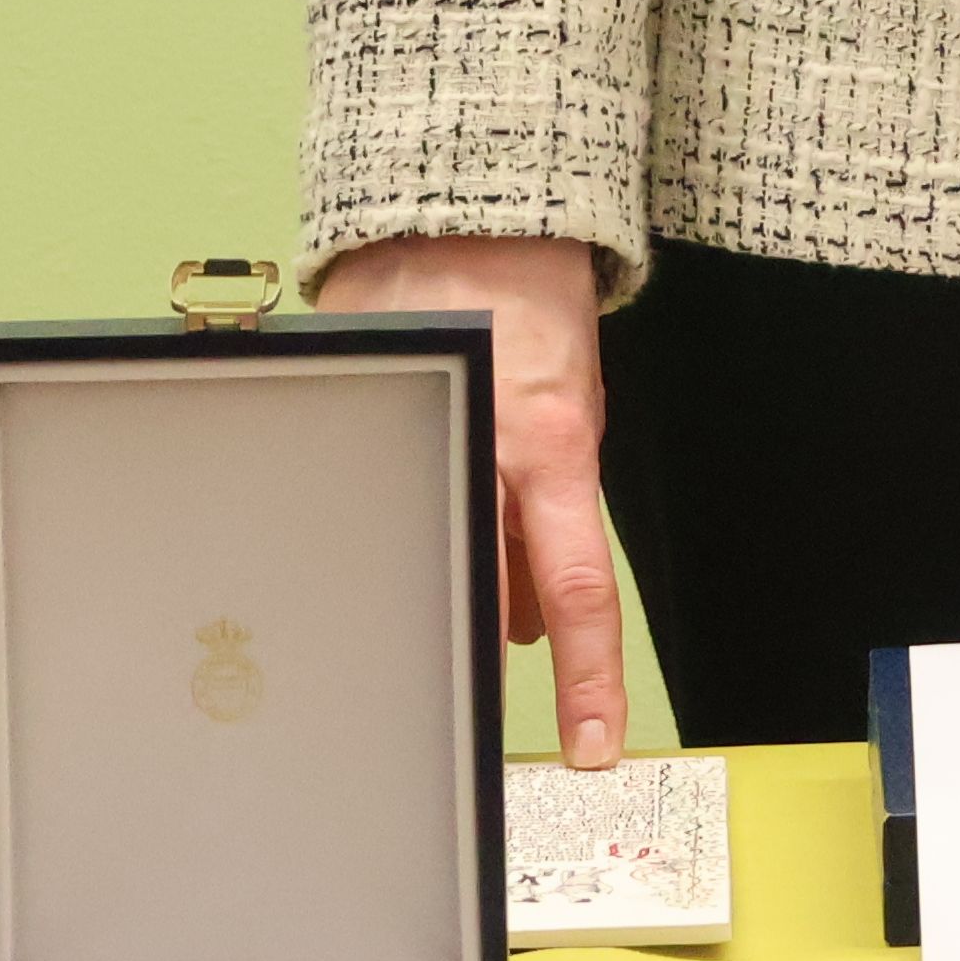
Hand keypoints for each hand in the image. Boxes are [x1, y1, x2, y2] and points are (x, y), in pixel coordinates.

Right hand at [310, 235, 624, 769]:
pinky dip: (396, 505)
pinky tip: (398, 473)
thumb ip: (555, 503)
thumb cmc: (532, 305)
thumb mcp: (574, 409)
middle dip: (498, 609)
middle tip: (495, 598)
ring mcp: (421, 435)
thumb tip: (525, 608)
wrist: (465, 214)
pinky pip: (379, 505)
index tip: (593, 746)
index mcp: (554, 447)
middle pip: (491, 589)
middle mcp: (488, 449)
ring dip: (451, 553)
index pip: (577, 591)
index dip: (586, 679)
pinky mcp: (367, 419)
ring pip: (438, 554)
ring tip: (455, 498)